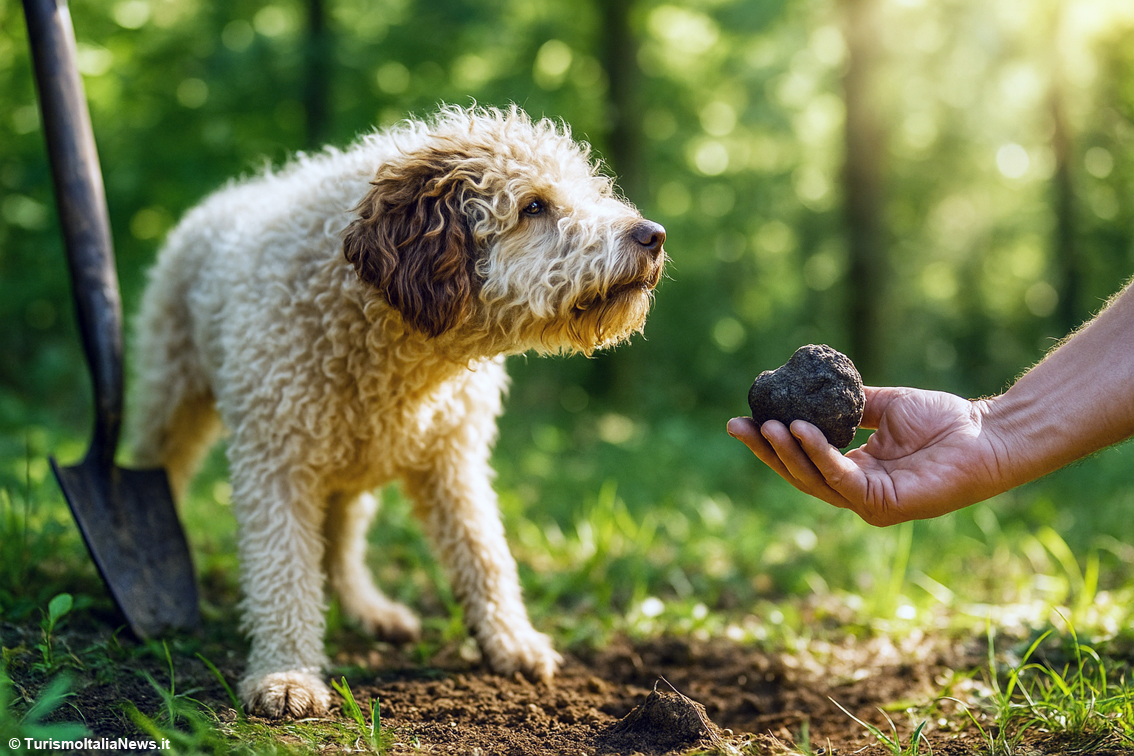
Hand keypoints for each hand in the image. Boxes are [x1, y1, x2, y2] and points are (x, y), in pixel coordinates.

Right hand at [727, 386, 1005, 525]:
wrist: (987, 432)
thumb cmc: (946, 420)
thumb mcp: (885, 406)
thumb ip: (852, 404)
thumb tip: (815, 387)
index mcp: (856, 470)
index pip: (802, 460)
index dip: (770, 443)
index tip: (741, 420)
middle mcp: (857, 491)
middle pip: (798, 474)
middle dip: (765, 450)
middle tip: (738, 426)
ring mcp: (868, 502)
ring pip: (813, 480)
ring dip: (786, 452)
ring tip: (768, 424)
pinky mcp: (883, 505)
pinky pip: (841, 478)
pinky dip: (819, 454)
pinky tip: (802, 429)